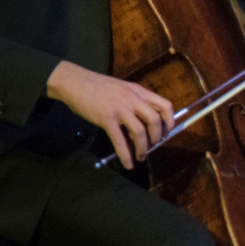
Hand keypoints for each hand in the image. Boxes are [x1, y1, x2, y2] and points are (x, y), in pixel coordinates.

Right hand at [46, 60, 174, 169]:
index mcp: (139, 91)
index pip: (165, 105)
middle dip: (157, 137)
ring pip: (140, 132)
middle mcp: (133, 98)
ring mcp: (120, 108)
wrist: (74, 82)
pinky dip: (126, 155)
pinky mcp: (106, 118)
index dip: (170, 121)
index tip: (166, 132)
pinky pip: (120, 140)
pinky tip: (128, 164)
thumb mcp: (122, 89)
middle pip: (155, 120)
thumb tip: (143, 124)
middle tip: (153, 145)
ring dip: (143, 148)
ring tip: (141, 156)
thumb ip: (134, 102)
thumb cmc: (97, 87)